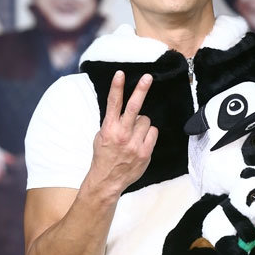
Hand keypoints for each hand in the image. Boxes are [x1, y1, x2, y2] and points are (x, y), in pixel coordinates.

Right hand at [89, 71, 157, 196]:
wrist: (107, 180)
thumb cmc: (104, 155)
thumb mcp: (101, 136)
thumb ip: (113, 122)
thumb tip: (125, 111)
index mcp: (109, 129)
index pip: (113, 104)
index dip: (117, 87)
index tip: (120, 74)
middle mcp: (122, 135)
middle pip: (134, 107)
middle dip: (140, 90)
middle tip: (147, 78)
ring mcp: (135, 144)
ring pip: (146, 121)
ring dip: (142, 124)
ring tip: (134, 134)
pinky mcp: (145, 152)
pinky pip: (153, 133)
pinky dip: (148, 134)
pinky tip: (141, 141)